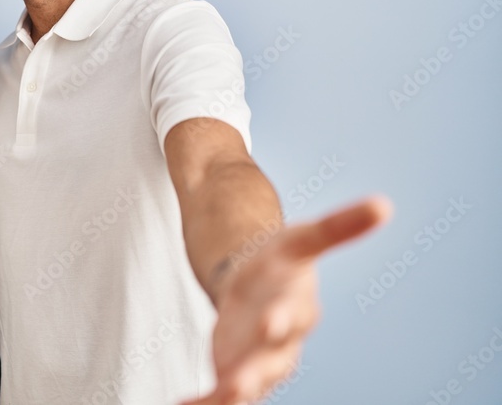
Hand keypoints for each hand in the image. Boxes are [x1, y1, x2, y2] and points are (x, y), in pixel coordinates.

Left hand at [182, 197, 392, 404]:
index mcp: (297, 306)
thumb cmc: (284, 261)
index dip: (282, 318)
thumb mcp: (303, 238)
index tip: (270, 321)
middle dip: (255, 371)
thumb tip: (384, 204)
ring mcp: (259, 359)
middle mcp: (282, 340)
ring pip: (248, 381)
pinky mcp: (236, 370)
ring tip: (217, 399)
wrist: (261, 284)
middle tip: (237, 384)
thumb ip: (339, 227)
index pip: (293, 314)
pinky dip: (205, 402)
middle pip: (271, 359)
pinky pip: (221, 393)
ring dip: (233, 393)